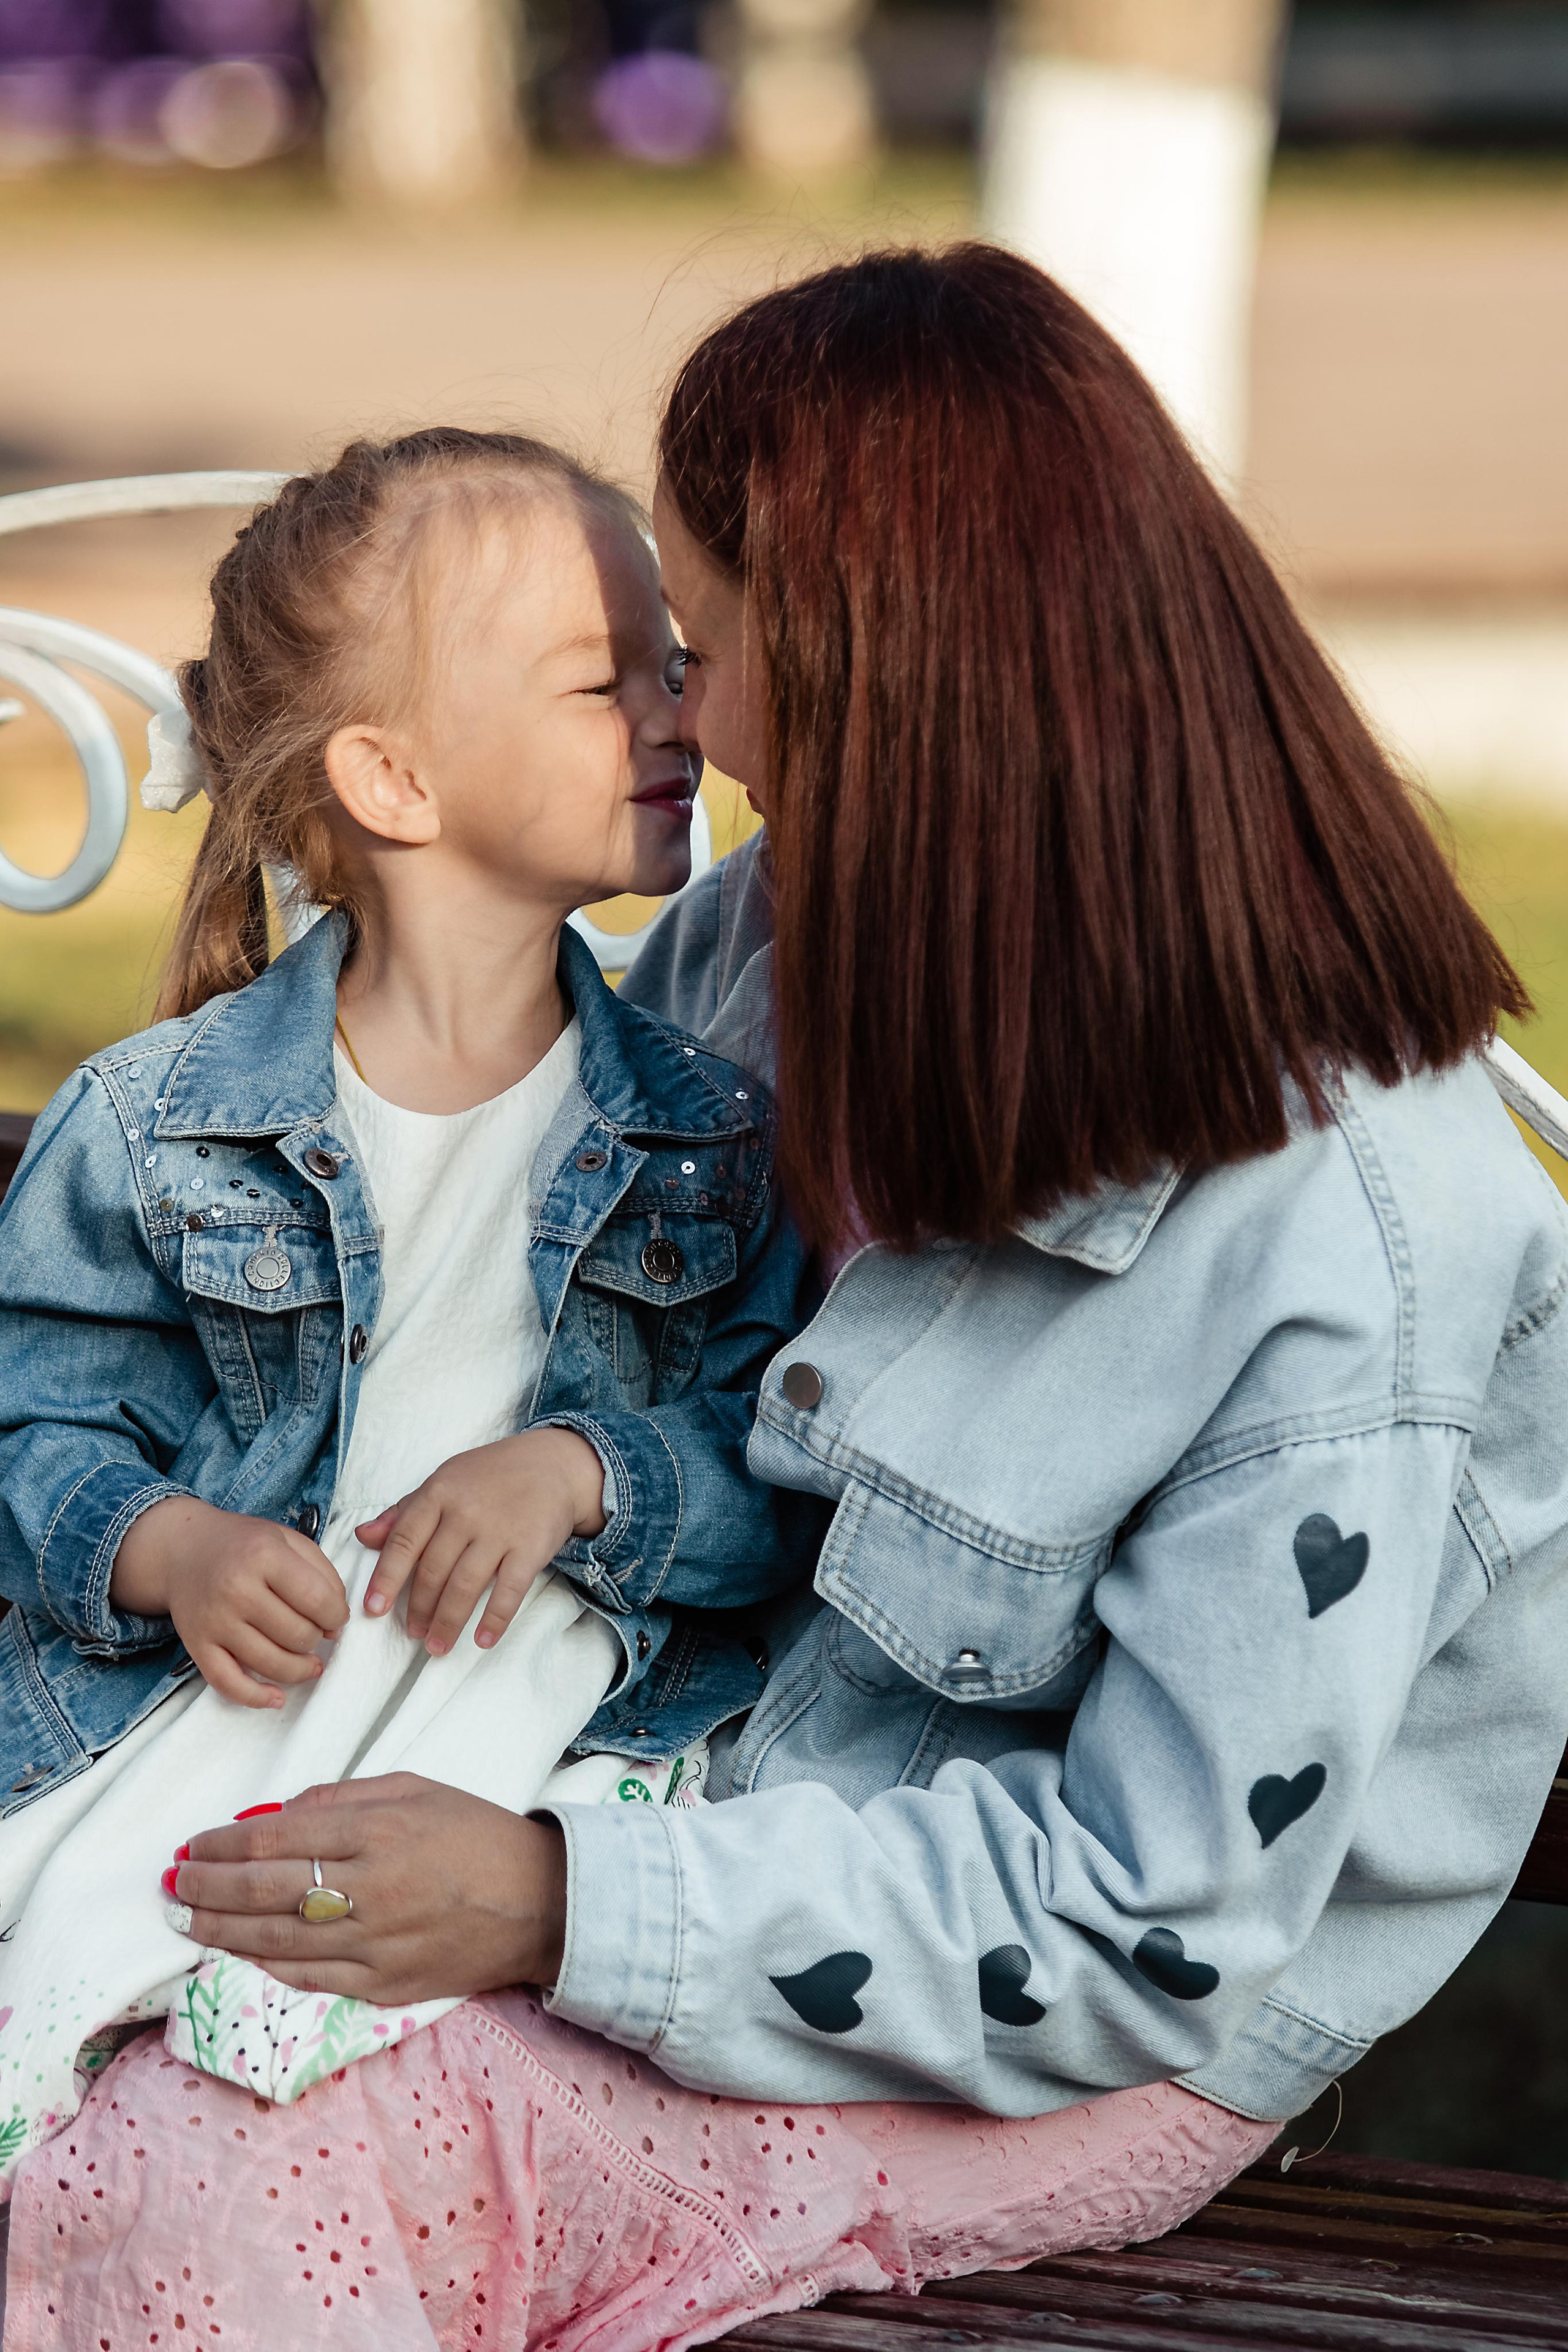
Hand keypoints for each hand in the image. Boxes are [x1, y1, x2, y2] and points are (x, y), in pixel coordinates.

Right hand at [112, 1493, 348, 1710]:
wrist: (183, 1550)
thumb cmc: (244, 1545)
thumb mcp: (289, 1541)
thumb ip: (323, 1575)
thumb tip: (336, 1626)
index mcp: (263, 1556)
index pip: (317, 1600)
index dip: (337, 1615)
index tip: (335, 1617)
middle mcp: (237, 1589)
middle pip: (298, 1635)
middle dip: (317, 1638)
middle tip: (314, 1631)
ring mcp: (215, 1621)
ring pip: (271, 1664)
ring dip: (300, 1670)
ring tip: (310, 1663)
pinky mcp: (197, 1646)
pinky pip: (229, 1684)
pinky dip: (256, 1698)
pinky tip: (276, 1698)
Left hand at [170, 1773, 567, 2001]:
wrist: (539, 1904)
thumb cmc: (476, 1834)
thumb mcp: (416, 1789)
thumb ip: (343, 1798)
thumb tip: (278, 1817)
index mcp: (379, 1832)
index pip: (276, 1839)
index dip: (224, 1843)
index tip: (194, 1843)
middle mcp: (370, 1889)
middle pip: (265, 1890)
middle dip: (209, 1886)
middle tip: (174, 1882)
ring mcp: (375, 1944)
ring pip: (276, 1939)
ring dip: (222, 1928)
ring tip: (188, 1917)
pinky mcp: (382, 1985)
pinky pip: (309, 1977)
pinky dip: (266, 1964)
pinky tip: (238, 1951)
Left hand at [354, 1426, 607, 1655]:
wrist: (553, 1464)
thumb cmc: (491, 1476)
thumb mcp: (444, 1481)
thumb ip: (404, 1512)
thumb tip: (363, 1536)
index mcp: (439, 1493)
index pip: (403, 1541)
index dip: (386, 1578)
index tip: (373, 1610)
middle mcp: (466, 1512)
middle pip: (433, 1570)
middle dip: (419, 1609)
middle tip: (413, 1634)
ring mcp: (500, 1530)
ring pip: (465, 1585)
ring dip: (448, 1622)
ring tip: (437, 1646)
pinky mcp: (531, 1547)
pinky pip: (509, 1591)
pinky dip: (495, 1619)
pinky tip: (482, 1639)